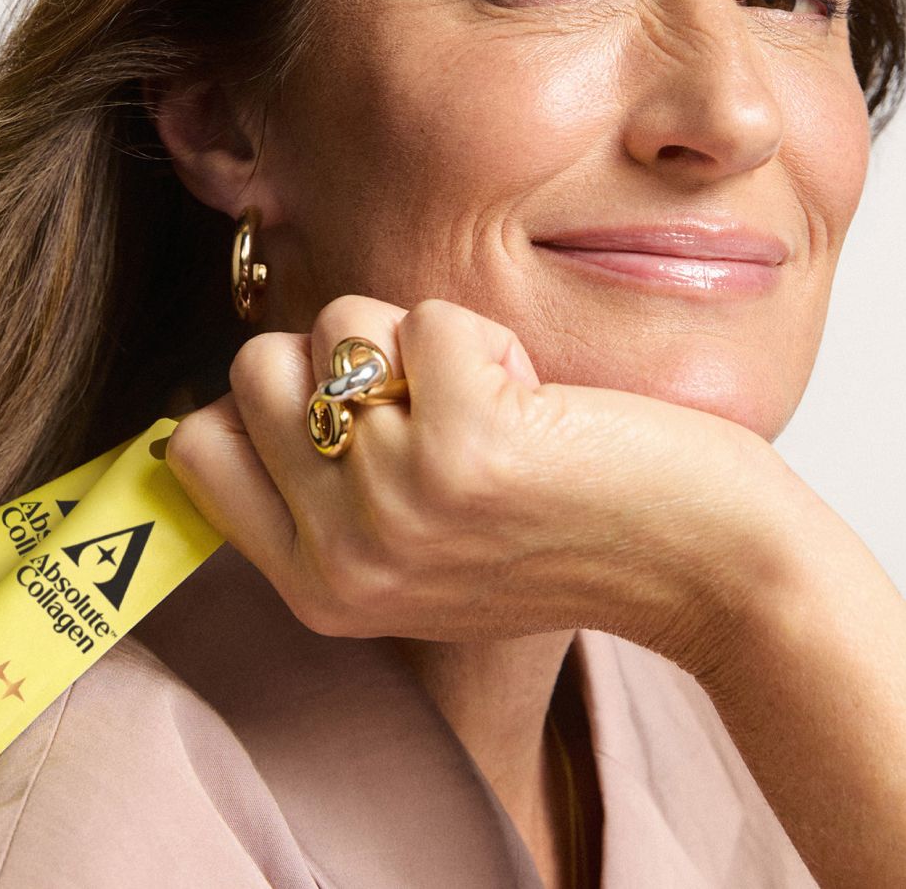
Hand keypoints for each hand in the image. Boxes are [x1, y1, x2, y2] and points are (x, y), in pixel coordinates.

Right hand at [165, 294, 798, 672]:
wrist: (710, 568)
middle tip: (432, 404)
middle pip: (255, 365)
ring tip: (491, 403)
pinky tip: (534, 399)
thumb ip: (327, 494)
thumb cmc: (568, 537)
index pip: (196, 447)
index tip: (349, 412)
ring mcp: (396, 502)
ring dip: (417, 337)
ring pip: (340, 325)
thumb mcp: (419, 554)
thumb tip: (242, 390)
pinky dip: (483, 336)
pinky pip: (424, 319)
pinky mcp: (466, 444)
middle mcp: (342, 556)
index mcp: (318, 587)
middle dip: (344, 354)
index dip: (265, 403)